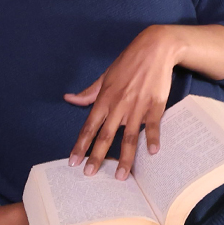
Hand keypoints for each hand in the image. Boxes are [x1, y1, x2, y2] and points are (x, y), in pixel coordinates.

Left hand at [64, 24, 223, 179]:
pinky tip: (152, 152)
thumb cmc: (128, 62)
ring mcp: (137, 106)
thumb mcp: (105, 76)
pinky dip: (152, 138)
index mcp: (104, 98)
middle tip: (89, 174)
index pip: (88, 127)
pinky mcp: (155, 105)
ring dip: (124, 158)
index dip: (80, 145)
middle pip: (105, 136)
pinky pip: (152, 125)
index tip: (73, 161)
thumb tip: (68, 98)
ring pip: (128, 136)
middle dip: (96, 156)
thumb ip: (88, 92)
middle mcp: (118, 105)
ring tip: (120, 176)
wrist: (154, 48)